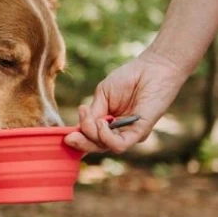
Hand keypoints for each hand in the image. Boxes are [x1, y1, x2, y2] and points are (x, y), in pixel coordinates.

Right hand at [64, 50, 188, 153]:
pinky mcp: (140, 132)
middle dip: (81, 143)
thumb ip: (93, 113)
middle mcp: (118, 132)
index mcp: (107, 123)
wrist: (152, 68)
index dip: (78, 139)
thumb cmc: (129, 78)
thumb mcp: (102, 95)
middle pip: (96, 146)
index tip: (65, 136)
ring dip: (92, 136)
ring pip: (105, 147)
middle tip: (69, 137)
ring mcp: (128, 134)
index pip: (90, 137)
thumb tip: (81, 128)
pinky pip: (119, 145)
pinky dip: (106, 137)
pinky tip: (102, 123)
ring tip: (92, 120)